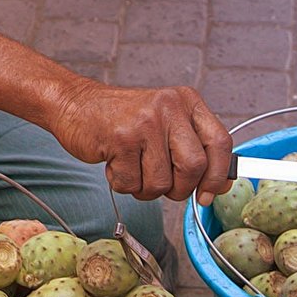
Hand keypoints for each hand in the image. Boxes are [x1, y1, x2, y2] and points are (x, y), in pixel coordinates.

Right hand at [49, 81, 232, 204]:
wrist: (76, 104)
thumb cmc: (124, 120)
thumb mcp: (166, 123)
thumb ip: (194, 148)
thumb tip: (221, 184)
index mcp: (187, 101)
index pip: (220, 142)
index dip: (217, 175)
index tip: (208, 194)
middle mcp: (169, 107)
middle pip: (194, 167)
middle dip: (180, 188)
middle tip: (164, 185)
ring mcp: (145, 122)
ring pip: (161, 182)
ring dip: (146, 188)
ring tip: (133, 168)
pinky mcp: (120, 139)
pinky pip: (132, 184)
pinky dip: (124, 184)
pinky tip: (116, 164)